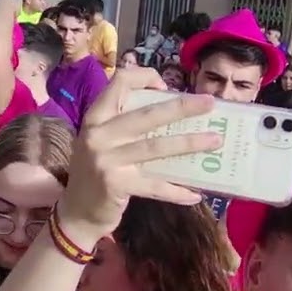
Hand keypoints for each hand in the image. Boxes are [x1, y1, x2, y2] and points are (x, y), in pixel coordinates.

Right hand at [58, 68, 222, 237]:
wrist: (76, 212)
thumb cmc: (95, 171)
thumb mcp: (101, 140)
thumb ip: (124, 123)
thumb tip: (171, 107)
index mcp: (96, 117)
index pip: (120, 82)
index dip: (146, 78)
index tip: (166, 88)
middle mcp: (98, 134)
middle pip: (147, 114)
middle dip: (182, 107)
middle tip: (210, 104)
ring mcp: (106, 160)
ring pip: (156, 147)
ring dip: (189, 144)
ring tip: (215, 142)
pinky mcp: (116, 185)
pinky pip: (155, 185)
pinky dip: (177, 190)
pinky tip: (196, 194)